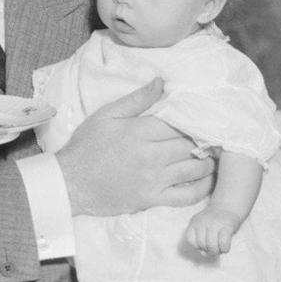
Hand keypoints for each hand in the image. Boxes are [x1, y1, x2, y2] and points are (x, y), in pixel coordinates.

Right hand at [57, 78, 215, 215]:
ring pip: (195, 169)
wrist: (69, 183)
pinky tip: (205, 180)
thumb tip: (161, 82)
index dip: (193, 120)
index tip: (201, 120)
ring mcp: (152, 180)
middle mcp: (149, 156)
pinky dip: (202, 187)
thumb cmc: (86, 146)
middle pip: (191, 144)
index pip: (179, 122)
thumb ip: (136, 99)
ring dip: (207, 162)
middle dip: (203, 140)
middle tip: (211, 137)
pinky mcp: (152, 199)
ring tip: (210, 156)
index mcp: (138, 132)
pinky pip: (187, 195)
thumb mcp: (106, 115)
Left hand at [186, 206, 242, 254]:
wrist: (228, 206)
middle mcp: (203, 221)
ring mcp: (215, 223)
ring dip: (216, 251)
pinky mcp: (227, 226)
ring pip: (211, 246)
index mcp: (195, 222)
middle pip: (201, 244)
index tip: (204, 245)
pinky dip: (224, 249)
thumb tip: (204, 255)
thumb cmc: (214, 222)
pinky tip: (225, 247)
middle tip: (214, 248)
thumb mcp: (202, 226)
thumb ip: (201, 240)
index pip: (190, 239)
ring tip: (219, 249)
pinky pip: (223, 243)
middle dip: (208, 251)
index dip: (197, 246)